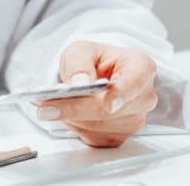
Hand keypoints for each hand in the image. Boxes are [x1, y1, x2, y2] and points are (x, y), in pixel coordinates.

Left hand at [35, 41, 157, 147]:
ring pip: (98, 126)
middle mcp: (143, 97)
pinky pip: (93, 138)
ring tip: (52, 105)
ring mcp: (134, 120)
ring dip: (72, 118)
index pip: (136, 82)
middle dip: (77, 108)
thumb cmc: (95, 62)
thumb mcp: (81, 50)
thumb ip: (79, 63)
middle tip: (47, 106)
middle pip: (110, 110)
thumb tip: (80, 83)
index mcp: (140, 67)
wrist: (96, 77)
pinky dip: (75, 127)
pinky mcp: (119, 136)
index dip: (122, 94)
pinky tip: (68, 113)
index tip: (107, 102)